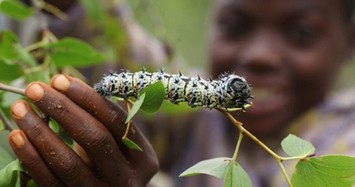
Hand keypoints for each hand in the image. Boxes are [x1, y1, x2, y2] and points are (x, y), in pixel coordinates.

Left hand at [8, 75, 157, 186]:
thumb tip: (64, 84)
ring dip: (40, 131)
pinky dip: (30, 157)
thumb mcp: (118, 142)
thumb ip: (102, 116)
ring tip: (21, 108)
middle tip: (36, 89)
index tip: (61, 80)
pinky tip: (18, 135)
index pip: (116, 121)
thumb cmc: (113, 160)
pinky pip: (49, 180)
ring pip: (68, 162)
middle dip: (63, 109)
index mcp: (143, 157)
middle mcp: (126, 178)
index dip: (88, 98)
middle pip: (95, 138)